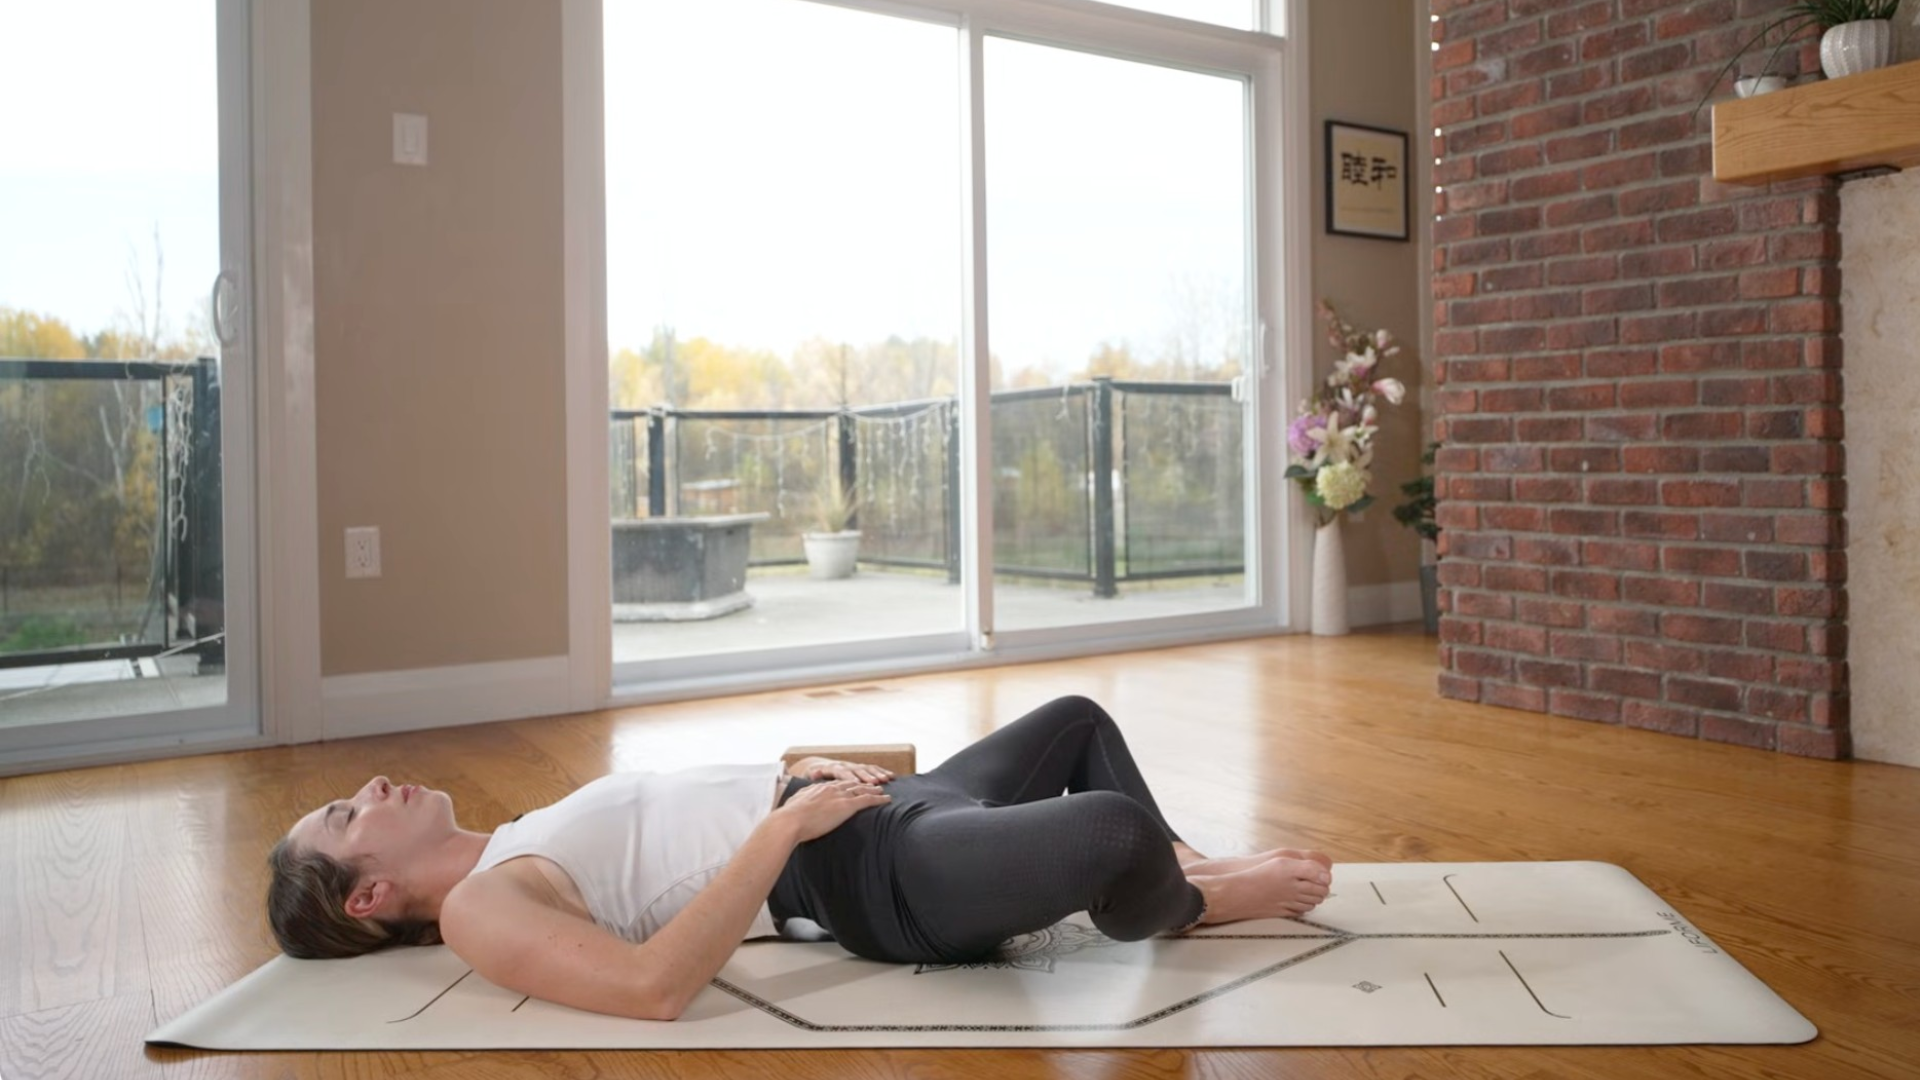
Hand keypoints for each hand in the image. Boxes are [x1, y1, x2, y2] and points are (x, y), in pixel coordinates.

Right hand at [773, 779, 891, 842]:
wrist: (790, 822)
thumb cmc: (788, 818)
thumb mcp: (793, 803)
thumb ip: (799, 800)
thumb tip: (796, 802)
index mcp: (819, 788)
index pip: (837, 784)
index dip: (847, 783)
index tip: (853, 784)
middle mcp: (831, 788)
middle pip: (851, 783)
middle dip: (863, 783)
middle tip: (873, 783)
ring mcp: (839, 796)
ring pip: (862, 789)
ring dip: (873, 789)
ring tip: (882, 789)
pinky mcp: (846, 806)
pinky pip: (868, 800)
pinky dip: (879, 799)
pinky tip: (887, 800)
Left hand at [805, 758, 895, 784]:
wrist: (816, 767)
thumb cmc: (815, 776)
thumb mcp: (812, 775)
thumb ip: (815, 775)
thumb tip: (815, 772)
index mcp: (833, 768)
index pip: (842, 772)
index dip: (850, 777)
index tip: (857, 782)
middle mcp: (845, 765)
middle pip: (857, 769)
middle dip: (866, 776)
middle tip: (875, 782)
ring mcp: (853, 766)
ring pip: (867, 768)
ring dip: (876, 773)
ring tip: (886, 779)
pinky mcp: (859, 768)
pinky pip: (872, 768)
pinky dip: (881, 771)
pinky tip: (891, 776)